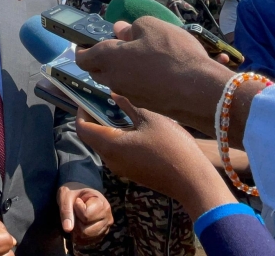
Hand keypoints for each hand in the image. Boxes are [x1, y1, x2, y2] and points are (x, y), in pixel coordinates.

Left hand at [57, 182, 111, 245]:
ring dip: (76, 230)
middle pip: (86, 231)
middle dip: (75, 223)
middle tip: (75, 211)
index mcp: (102, 204)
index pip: (86, 216)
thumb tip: (67, 229)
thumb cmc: (74, 193)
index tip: (77, 201)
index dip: (76, 210)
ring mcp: (105, 227)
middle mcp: (108, 217)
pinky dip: (78, 236)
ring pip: (86, 237)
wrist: (80, 195)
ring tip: (77, 217)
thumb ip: (66, 211)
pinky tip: (77, 225)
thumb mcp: (66, 196)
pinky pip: (86, 242)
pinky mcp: (101, 235)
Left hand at [75, 18, 233, 133]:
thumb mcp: (152, 27)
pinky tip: (154, 71)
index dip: (82, 48)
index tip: (86, 41)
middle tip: (116, 45)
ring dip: (120, 69)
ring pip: (116, 80)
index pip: (82, 57)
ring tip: (139, 55)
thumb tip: (119, 30)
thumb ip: (131, 27)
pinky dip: (136, 79)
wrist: (200, 91)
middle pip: (97, 71)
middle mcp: (114, 80)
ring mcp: (129, 94)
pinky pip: (133, 88)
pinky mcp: (145, 104)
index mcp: (109, 59)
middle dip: (101, 59)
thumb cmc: (174, 54)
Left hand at [75, 97, 235, 221]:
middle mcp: (110, 159)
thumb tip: (114, 94)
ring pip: (106, 143)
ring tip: (124, 109)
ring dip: (109, 126)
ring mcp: (121, 168)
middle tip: (109, 98)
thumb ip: (129, 105)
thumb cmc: (172, 147)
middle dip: (96, 116)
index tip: (89, 97)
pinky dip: (119, 136)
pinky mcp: (132, 171)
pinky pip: (117, 151)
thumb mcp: (150, 119)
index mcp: (110, 145)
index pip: (82, 128)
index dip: (82, 111)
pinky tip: (136, 126)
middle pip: (92, 136)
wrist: (192, 181)